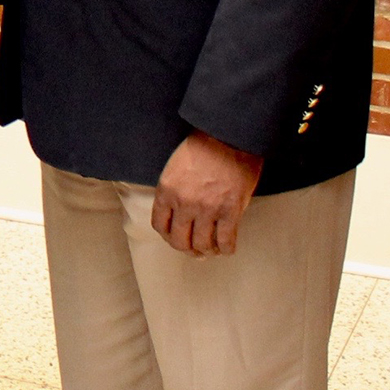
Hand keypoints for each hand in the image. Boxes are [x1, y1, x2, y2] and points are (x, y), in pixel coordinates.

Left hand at [152, 130, 262, 255]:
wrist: (227, 138)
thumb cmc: (202, 148)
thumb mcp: (175, 169)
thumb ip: (175, 192)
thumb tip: (180, 213)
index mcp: (166, 191)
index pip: (159, 225)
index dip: (168, 236)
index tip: (175, 238)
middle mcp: (183, 204)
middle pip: (179, 240)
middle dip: (186, 249)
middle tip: (194, 250)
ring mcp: (207, 209)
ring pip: (202, 244)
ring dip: (206, 251)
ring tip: (211, 250)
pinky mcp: (230, 212)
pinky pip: (226, 241)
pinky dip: (226, 249)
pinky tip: (227, 248)